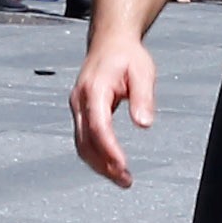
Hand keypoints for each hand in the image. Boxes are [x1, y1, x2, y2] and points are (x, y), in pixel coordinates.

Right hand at [71, 37, 155, 187]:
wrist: (109, 42)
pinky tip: (111, 165)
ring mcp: (78, 108)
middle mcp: (80, 101)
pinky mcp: (81, 113)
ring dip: (99, 165)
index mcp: (94, 89)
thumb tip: (143, 124)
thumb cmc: (126, 55)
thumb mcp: (142, 72)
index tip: (122, 166)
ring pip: (81, 145)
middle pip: (85, 142)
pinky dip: (96, 156)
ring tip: (121, 179)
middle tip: (125, 180)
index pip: (98, 126)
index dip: (109, 149)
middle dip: (103, 165)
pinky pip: (83, 140)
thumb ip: (143, 98)